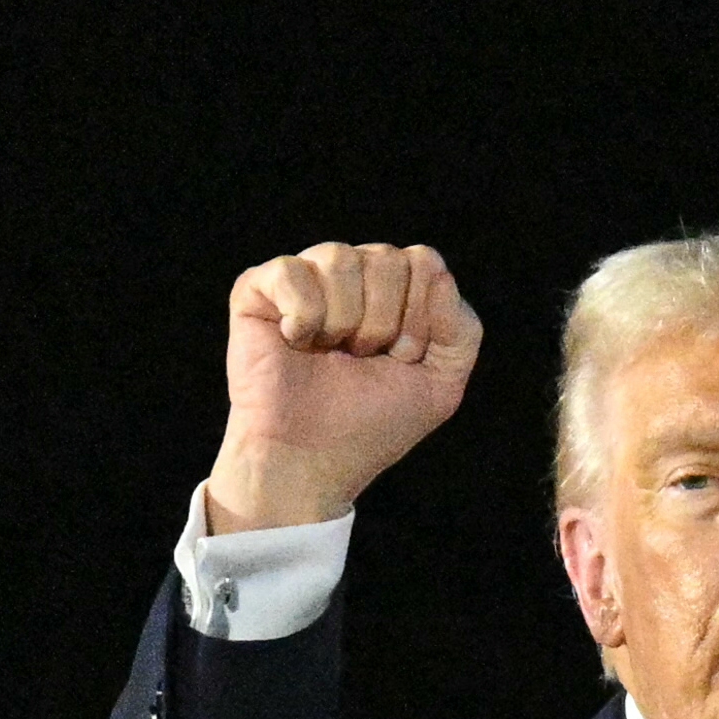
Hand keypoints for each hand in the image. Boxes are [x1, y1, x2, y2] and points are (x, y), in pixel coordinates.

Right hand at [204, 241, 482, 530]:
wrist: (309, 460)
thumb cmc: (371, 423)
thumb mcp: (440, 384)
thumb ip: (461, 329)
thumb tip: (435, 269)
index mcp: (395, 287)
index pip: (424, 262)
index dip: (419, 318)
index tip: (401, 359)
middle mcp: (351, 273)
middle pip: (386, 258)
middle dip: (382, 323)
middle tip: (361, 360)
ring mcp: (305, 277)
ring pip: (341, 259)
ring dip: (343, 322)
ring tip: (328, 353)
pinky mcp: (258, 289)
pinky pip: (292, 271)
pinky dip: (303, 317)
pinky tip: (294, 342)